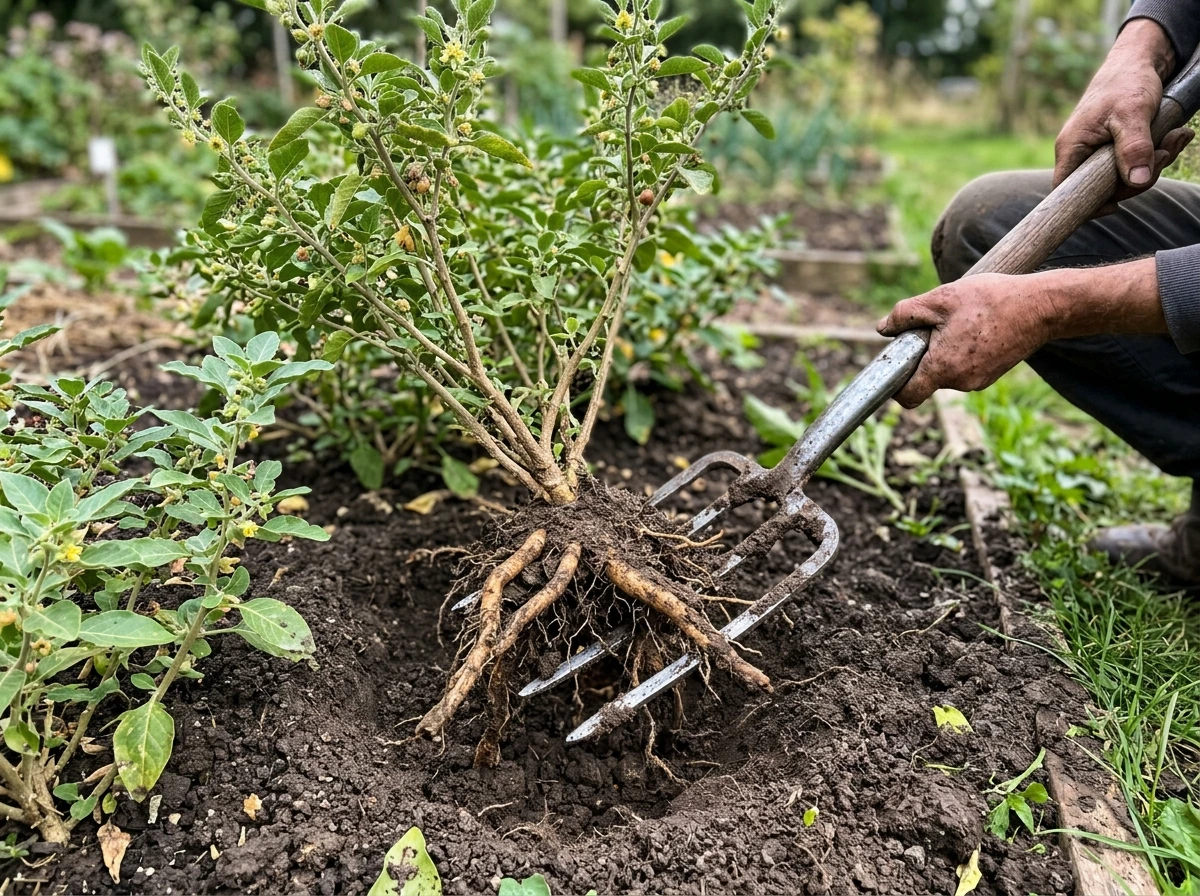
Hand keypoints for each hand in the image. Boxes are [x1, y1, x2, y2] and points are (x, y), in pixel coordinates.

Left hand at [876, 274, 1054, 408]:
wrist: (1042, 306)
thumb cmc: (990, 300)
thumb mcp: (939, 299)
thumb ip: (905, 315)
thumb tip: (883, 328)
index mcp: (943, 369)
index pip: (908, 396)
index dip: (895, 384)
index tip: (894, 362)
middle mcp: (961, 383)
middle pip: (926, 377)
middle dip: (922, 355)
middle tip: (935, 324)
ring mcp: (979, 381)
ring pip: (946, 370)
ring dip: (944, 350)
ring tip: (961, 321)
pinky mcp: (992, 373)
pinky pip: (965, 366)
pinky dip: (962, 350)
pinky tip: (976, 326)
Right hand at [1054, 19, 1192, 214]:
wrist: (1138, 60)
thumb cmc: (1126, 81)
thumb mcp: (1133, 113)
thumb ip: (1134, 147)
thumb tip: (1137, 181)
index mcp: (1072, 148)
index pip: (1066, 191)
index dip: (1086, 205)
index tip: (1116, 205)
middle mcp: (1080, 154)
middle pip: (1102, 189)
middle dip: (1138, 178)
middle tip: (1165, 154)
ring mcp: (1098, 153)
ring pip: (1123, 177)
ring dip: (1155, 163)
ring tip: (1176, 137)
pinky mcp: (1115, 149)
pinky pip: (1134, 164)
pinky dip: (1158, 155)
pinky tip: (1175, 136)